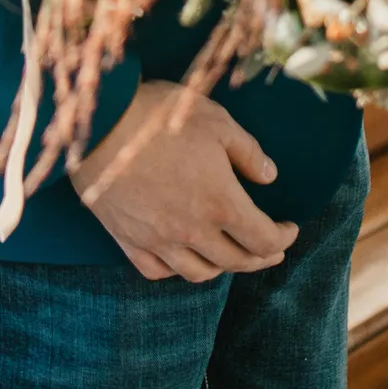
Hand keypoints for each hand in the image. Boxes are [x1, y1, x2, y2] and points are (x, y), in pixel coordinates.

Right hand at [67, 81, 298, 283]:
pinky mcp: (127, 238)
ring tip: (229, 254)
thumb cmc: (159, 116)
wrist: (98, 123)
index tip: (290, 227)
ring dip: (222, 267)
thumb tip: (269, 176)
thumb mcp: (215, 121)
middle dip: (261, 257)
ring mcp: (157, 239)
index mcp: (221, 203)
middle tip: (270, 247)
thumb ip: (248, 153)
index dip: (284, 238)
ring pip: (199, 273)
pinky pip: (157, 270)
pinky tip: (181, 256)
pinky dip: (176, 269)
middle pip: (236, 262)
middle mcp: (192, 231)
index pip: (264, 239)